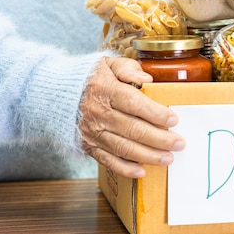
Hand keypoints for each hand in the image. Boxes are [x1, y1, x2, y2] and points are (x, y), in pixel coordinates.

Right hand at [79, 56, 184, 177]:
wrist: (54, 94)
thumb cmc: (88, 78)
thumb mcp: (106, 63)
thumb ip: (127, 68)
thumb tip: (146, 78)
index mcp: (106, 90)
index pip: (134, 103)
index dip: (155, 113)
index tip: (174, 119)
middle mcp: (99, 113)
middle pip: (133, 129)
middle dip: (159, 138)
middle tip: (179, 143)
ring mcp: (93, 132)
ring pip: (124, 147)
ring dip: (148, 155)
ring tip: (168, 158)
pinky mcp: (88, 146)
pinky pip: (108, 160)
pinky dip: (125, 168)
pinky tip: (142, 171)